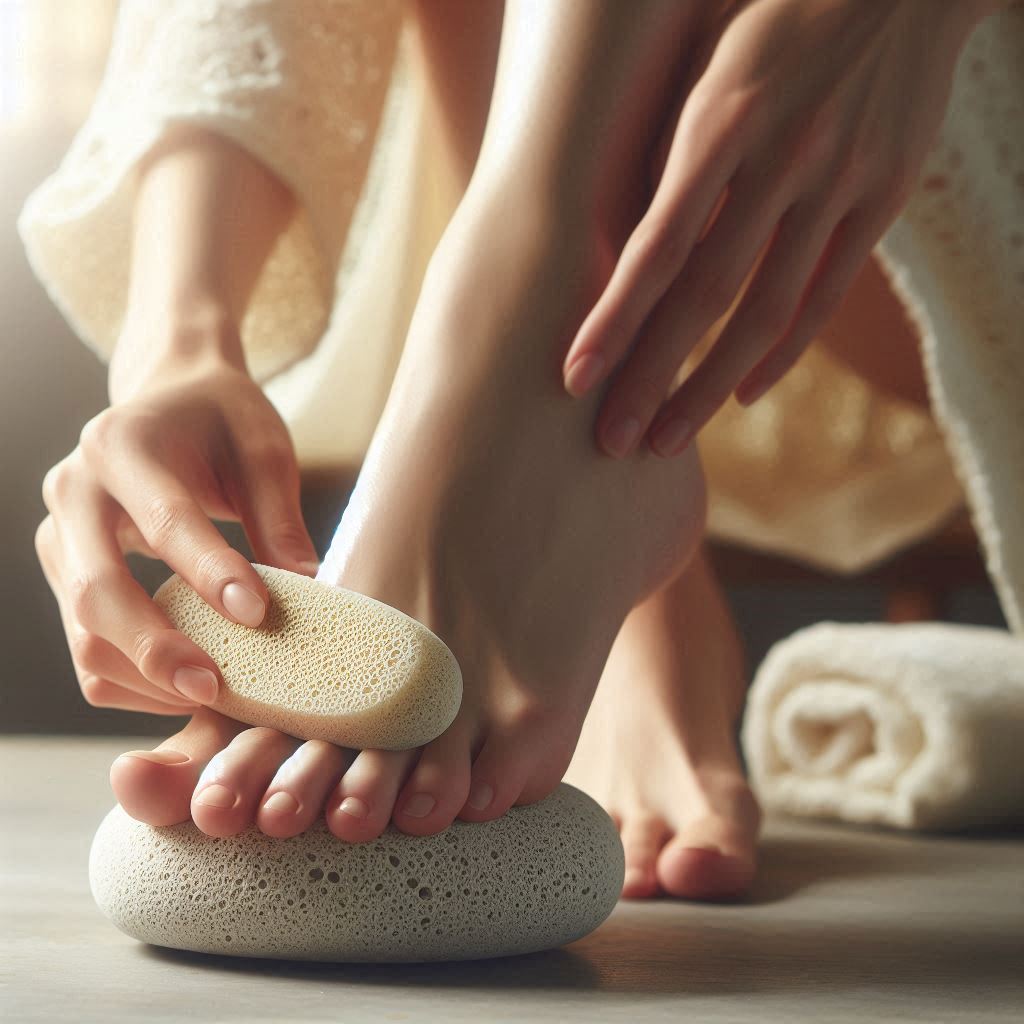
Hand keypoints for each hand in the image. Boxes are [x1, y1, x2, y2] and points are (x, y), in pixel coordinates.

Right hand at [36, 333, 318, 714]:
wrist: (169, 400)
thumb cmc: (223, 423)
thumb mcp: (264, 451)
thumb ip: (280, 517)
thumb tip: (312, 589)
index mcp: (123, 445)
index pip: (166, 522)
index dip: (211, 574)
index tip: (258, 615)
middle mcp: (74, 490)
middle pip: (99, 591)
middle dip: (157, 650)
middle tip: (218, 689)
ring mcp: (57, 535)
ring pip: (83, 632)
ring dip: (143, 678)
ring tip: (212, 698)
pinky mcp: (60, 572)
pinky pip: (84, 646)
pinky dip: (130, 681)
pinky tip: (185, 687)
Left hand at [562, 0, 985, 457]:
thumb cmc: (771, 15)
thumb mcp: (705, 60)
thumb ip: (665, 147)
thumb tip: (608, 235)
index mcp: (722, 117)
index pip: (656, 246)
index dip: (614, 320)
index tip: (574, 379)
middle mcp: (782, 157)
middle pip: (707, 296)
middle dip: (654, 376)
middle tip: (612, 442)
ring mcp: (841, 181)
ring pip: (767, 311)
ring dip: (711, 386)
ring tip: (666, 438)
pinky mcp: (883, 198)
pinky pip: (827, 293)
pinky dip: (782, 351)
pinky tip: (742, 394)